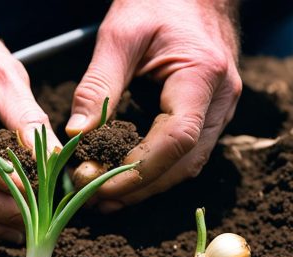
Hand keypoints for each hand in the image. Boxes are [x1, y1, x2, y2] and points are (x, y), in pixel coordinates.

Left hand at [66, 0, 241, 211]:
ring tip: (103, 197)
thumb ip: (98, 85)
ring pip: (187, 164)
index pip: (176, 138)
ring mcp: (218, 108)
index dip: (137, 169)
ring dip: (146, 185)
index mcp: (201, 75)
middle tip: (93, 198)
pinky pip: (185, 152)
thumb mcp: (119, 36)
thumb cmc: (156, 2)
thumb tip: (76, 134)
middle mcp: (219, 98)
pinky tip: (122, 178)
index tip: (98, 183)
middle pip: (184, 161)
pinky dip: (154, 171)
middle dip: (138, 186)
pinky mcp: (207, 113)